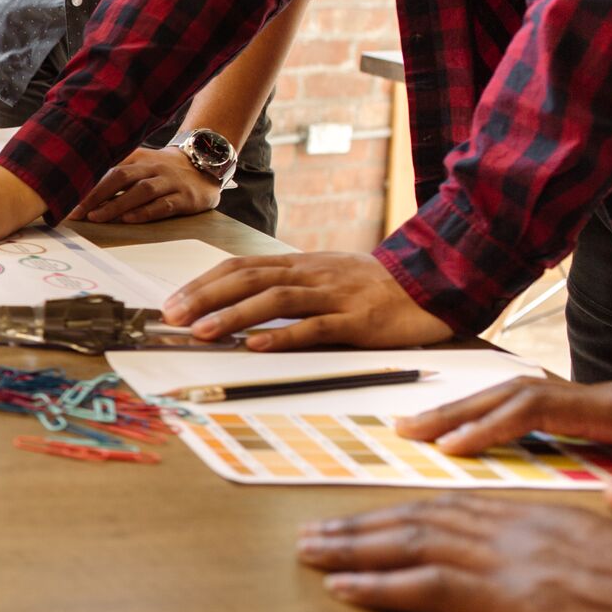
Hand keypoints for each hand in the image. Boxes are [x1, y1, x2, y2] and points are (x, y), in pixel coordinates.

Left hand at [70, 145, 221, 223]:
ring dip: (117, 204)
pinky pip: (164, 204)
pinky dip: (146, 212)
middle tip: (78, 212)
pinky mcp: (186, 198)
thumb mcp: (141, 165)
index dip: (87, 185)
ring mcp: (170, 182)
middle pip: (121, 177)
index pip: (109, 169)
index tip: (67, 201)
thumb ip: (116, 175)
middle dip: (96, 195)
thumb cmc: (163, 170)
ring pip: (141, 191)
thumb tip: (80, 193)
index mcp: (138, 158)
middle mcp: (153, 167)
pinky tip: (129, 219)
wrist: (207, 164)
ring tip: (97, 217)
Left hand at [164, 252, 453, 349]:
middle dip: (206, 297)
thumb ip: (289, 288)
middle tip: (172, 317)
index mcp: (301, 265)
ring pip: (277, 300)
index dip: (204, 283)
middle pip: (249, 279)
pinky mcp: (361, 320)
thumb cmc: (376, 288)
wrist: (439, 282)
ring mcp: (336, 295)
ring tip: (202, 332)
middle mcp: (313, 274)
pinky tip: (258, 347)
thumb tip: (239, 305)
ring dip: (235, 316)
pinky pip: (318, 326)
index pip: (241, 267)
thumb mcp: (327, 279)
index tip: (173, 302)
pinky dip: (285, 336)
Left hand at [299, 496, 611, 611]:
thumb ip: (560, 555)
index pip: (451, 510)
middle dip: (360, 526)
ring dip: (352, 549)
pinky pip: (429, 587)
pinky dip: (379, 586)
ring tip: (309, 555)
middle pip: (420, 520)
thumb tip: (534, 567)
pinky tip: (342, 589)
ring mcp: (511, 562)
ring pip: (411, 544)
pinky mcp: (512, 599)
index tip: (358, 520)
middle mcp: (517, 530)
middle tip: (311, 534)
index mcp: (538, 520)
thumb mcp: (601, 564)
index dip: (397, 514)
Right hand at [394, 378, 611, 513]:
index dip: (489, 426)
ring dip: (468, 409)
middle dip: (457, 410)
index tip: (449, 448)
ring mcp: (602, 400)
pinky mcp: (606, 411)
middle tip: (405, 429)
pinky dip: (494, 414)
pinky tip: (475, 430)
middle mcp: (603, 398)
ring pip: (519, 394)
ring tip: (422, 426)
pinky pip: (533, 405)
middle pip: (513, 393)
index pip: (536, 408)